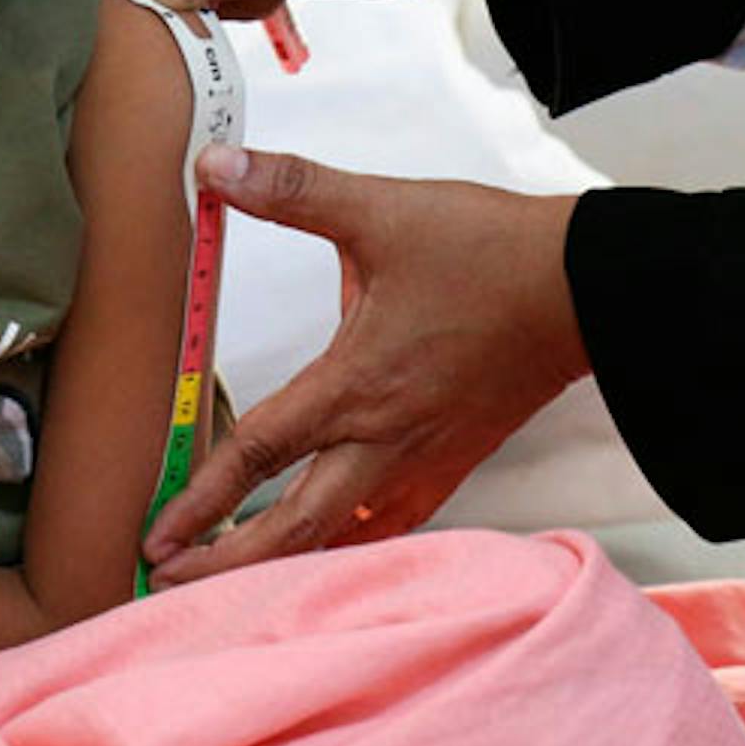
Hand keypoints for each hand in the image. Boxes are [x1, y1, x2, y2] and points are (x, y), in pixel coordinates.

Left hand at [143, 147, 586, 586]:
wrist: (586, 288)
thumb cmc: (492, 254)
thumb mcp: (383, 210)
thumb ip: (293, 191)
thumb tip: (217, 164)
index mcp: (357, 383)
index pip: (260, 453)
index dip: (202, 498)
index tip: (158, 537)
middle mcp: (387, 438)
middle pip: (296, 527)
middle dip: (229, 561)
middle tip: (175, 581)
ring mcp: (426, 459)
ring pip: (347, 538)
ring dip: (289, 563)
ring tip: (243, 579)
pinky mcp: (459, 460)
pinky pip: (396, 523)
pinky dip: (357, 545)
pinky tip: (339, 544)